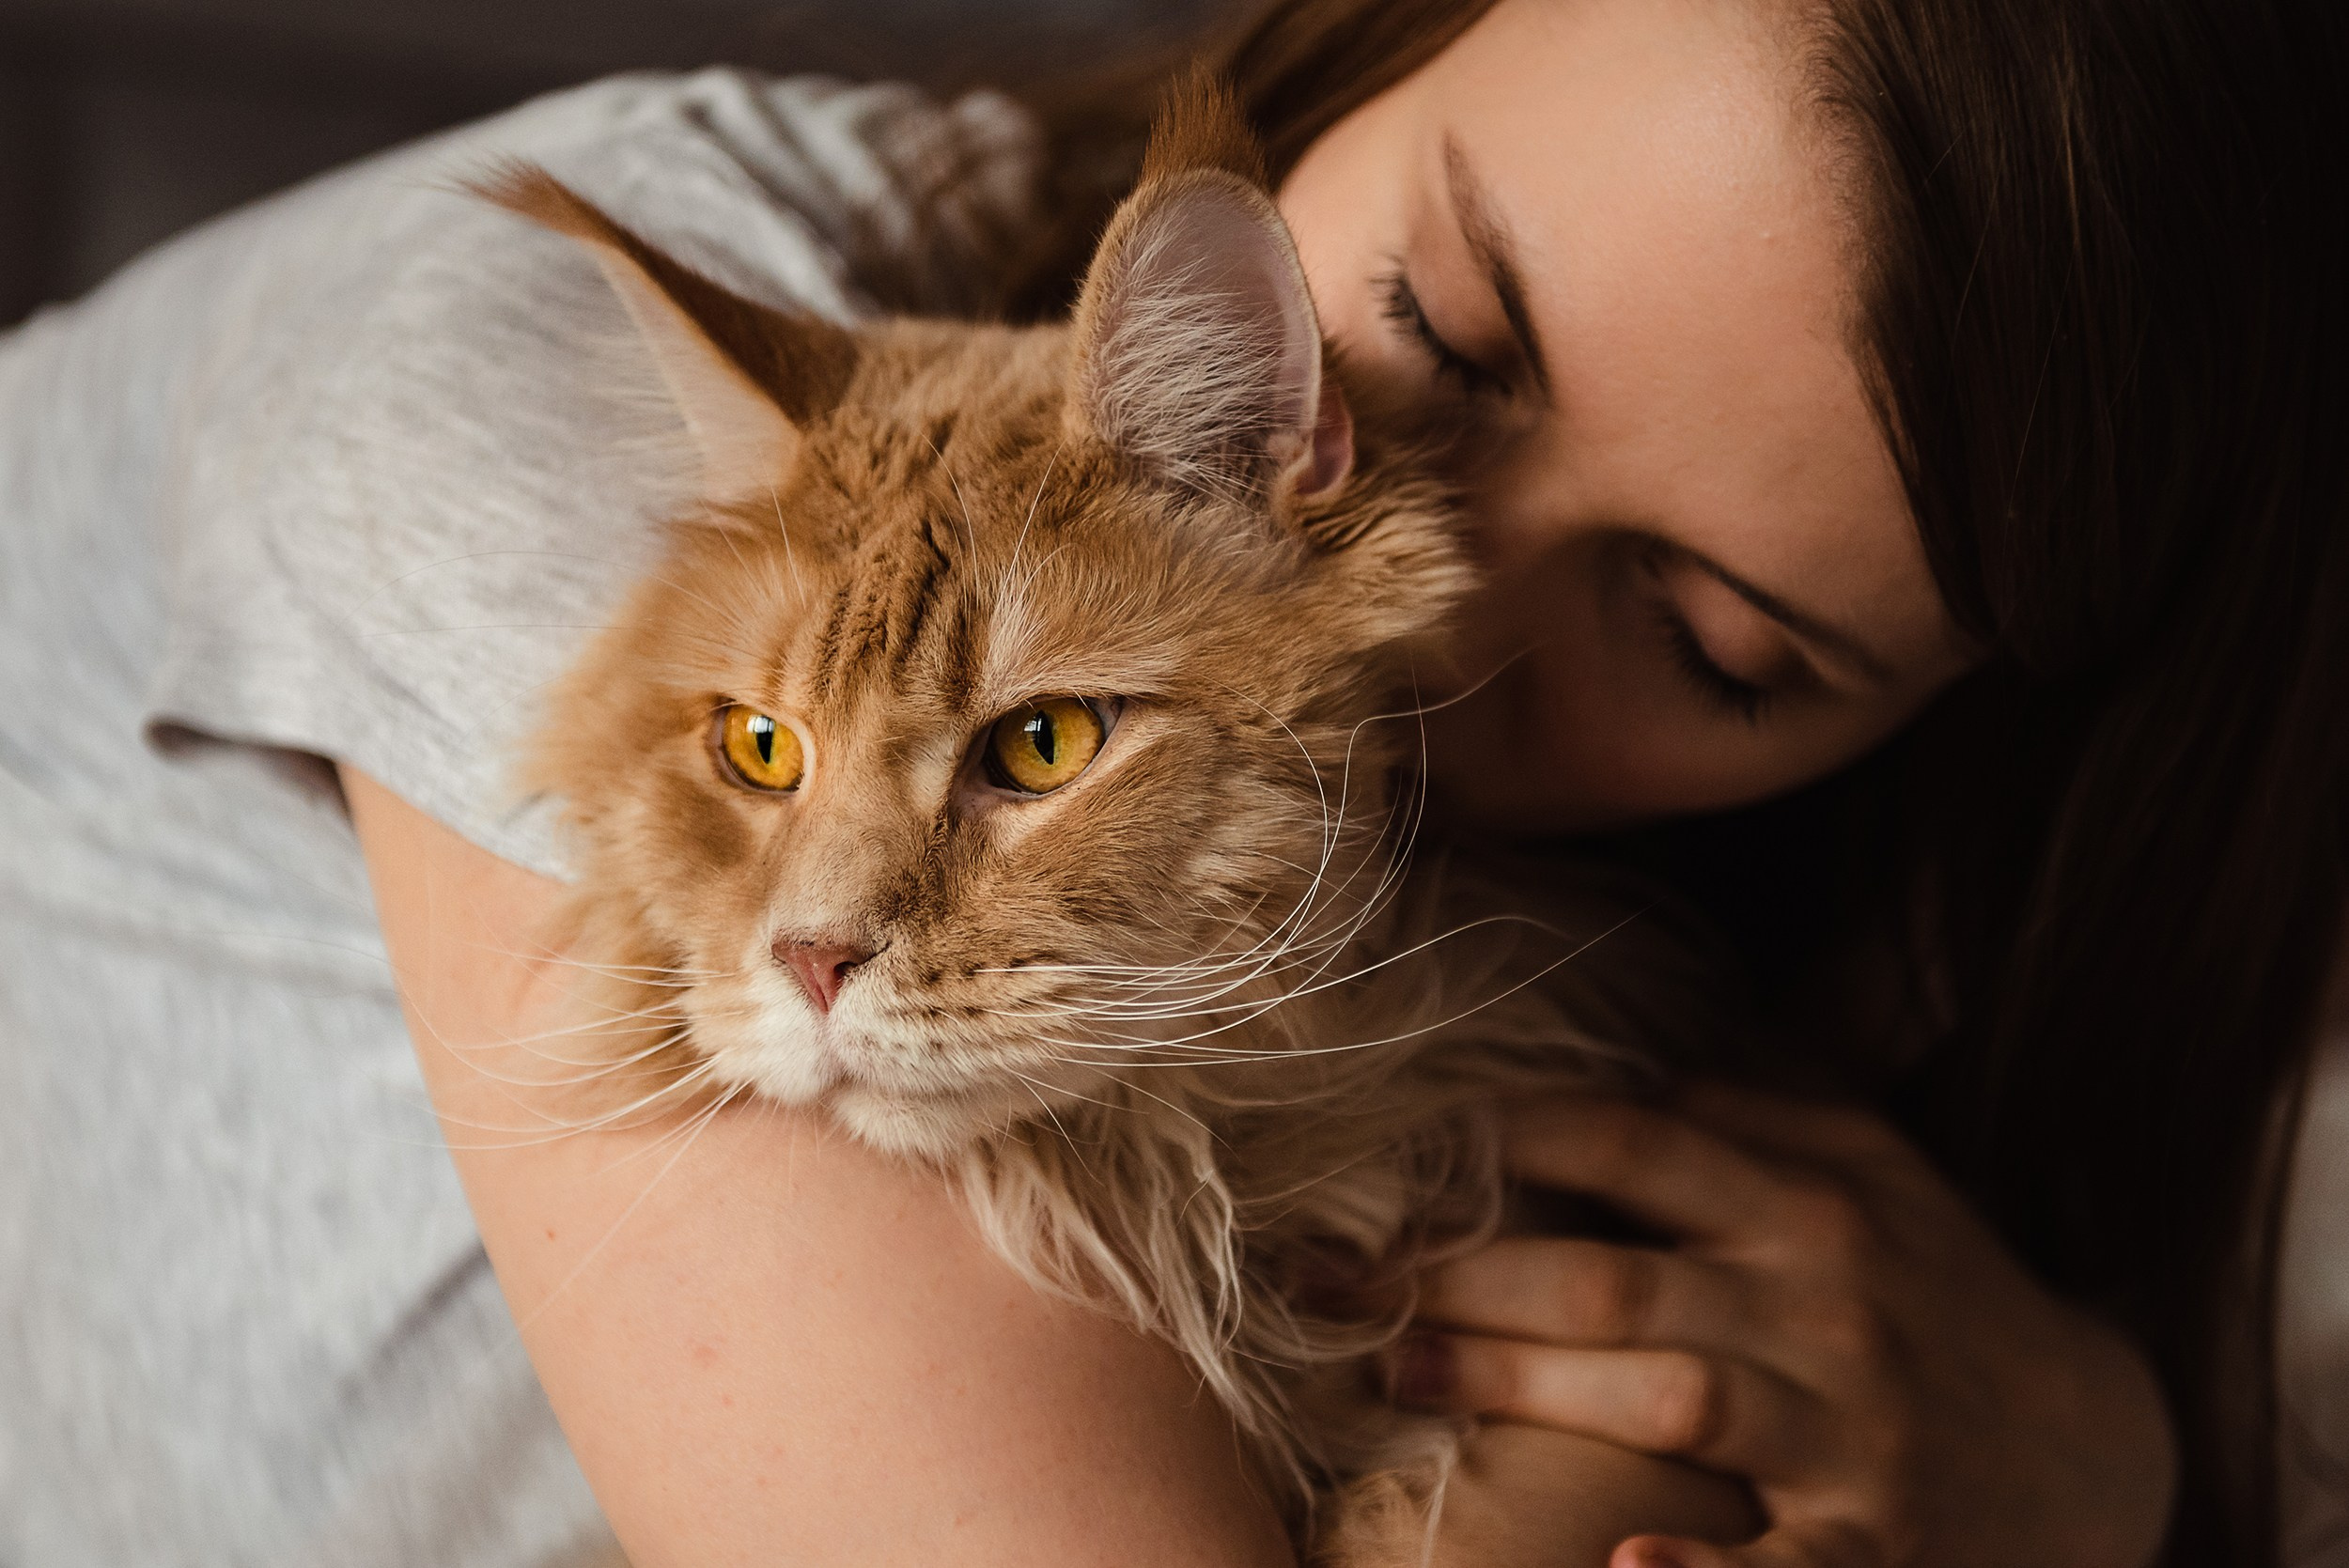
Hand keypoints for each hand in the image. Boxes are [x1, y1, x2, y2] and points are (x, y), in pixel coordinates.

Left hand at [1399, 1086, 2175, 1567]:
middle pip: (1615, 1277)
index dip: (1509, 1137)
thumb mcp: (1883, 1175)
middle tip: (1336, 1282)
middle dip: (1463, 1276)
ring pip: (1662, 1397)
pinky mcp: (1877, 1551)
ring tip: (1393, 1375)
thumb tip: (1637, 1064)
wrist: (2103, 1445)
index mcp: (1816, 1204)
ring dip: (1517, 1385)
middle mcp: (1829, 1307)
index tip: (1398, 1149)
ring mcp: (1854, 1436)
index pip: (1638, 1142)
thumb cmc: (1946, 1295)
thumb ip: (1765, 1110)